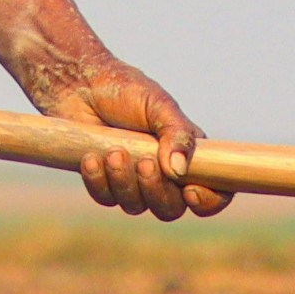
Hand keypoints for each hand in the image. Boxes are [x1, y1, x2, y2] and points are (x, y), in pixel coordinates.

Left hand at [32, 60, 230, 220]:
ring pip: (137, 206)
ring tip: (114, 152)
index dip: (209, 200)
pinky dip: (99, 180)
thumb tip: (180, 171)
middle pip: (171, 208)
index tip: (191, 191)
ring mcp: (133, 181)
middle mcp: (164, 174)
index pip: (214, 191)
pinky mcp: (104, 183)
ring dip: (125, 182)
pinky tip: (92, 157)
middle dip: (157, 191)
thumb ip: (178, 134)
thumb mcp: (159, 105)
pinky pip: (105, 198)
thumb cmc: (126, 90)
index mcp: (188, 154)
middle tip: (145, 162)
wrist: (80, 85)